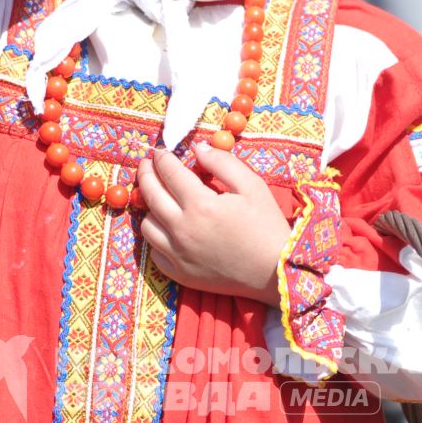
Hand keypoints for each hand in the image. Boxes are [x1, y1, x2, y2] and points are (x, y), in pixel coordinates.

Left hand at [137, 143, 291, 302]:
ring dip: (149, 207)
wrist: (275, 271)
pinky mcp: (180, 274)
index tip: (160, 151)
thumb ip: (222, 162)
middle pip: (151, 195)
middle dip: (146, 174)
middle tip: (147, 165)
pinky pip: (154, 252)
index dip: (162, 157)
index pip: (169, 173)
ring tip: (159, 198)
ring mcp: (178, 254)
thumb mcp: (252, 185)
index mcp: (200, 205)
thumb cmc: (267, 226)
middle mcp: (182, 230)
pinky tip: (166, 229)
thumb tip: (197, 148)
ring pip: (147, 225)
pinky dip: (156, 238)